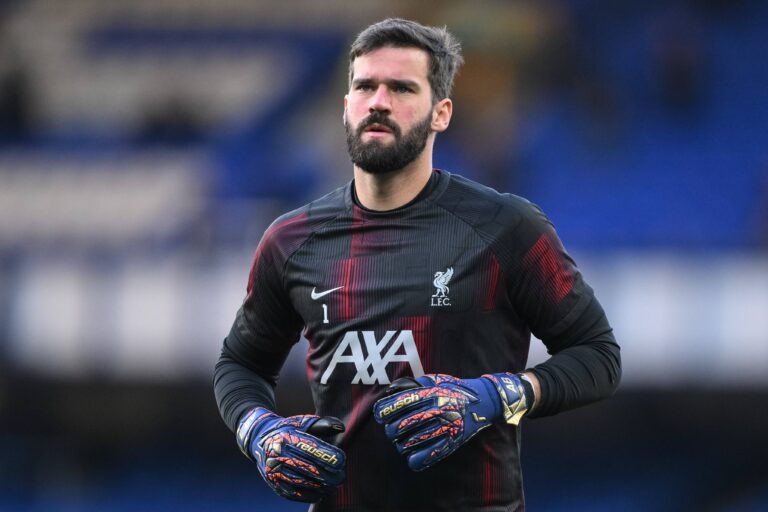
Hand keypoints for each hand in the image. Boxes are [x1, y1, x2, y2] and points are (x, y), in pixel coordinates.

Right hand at [237, 407, 345, 502]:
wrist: (259, 438)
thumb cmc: (288, 429)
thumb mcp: (302, 422)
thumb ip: (323, 424)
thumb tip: (341, 428)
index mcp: (288, 437)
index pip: (313, 449)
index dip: (329, 457)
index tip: (342, 461)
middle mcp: (279, 453)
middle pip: (309, 469)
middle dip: (329, 475)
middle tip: (341, 478)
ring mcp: (274, 469)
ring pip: (302, 483)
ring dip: (321, 487)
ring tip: (333, 487)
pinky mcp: (272, 481)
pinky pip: (292, 493)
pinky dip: (308, 496)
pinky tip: (320, 494)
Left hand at [372, 373, 530, 470]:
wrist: (484, 400)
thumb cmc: (455, 388)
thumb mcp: (434, 379)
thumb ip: (413, 385)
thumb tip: (390, 391)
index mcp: (429, 393)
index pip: (397, 404)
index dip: (383, 411)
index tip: (380, 415)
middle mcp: (435, 410)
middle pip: (399, 426)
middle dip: (391, 429)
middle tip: (392, 429)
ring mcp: (443, 427)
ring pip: (409, 443)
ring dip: (401, 444)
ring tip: (402, 441)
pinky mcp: (451, 442)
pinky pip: (425, 456)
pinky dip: (414, 459)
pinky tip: (412, 455)